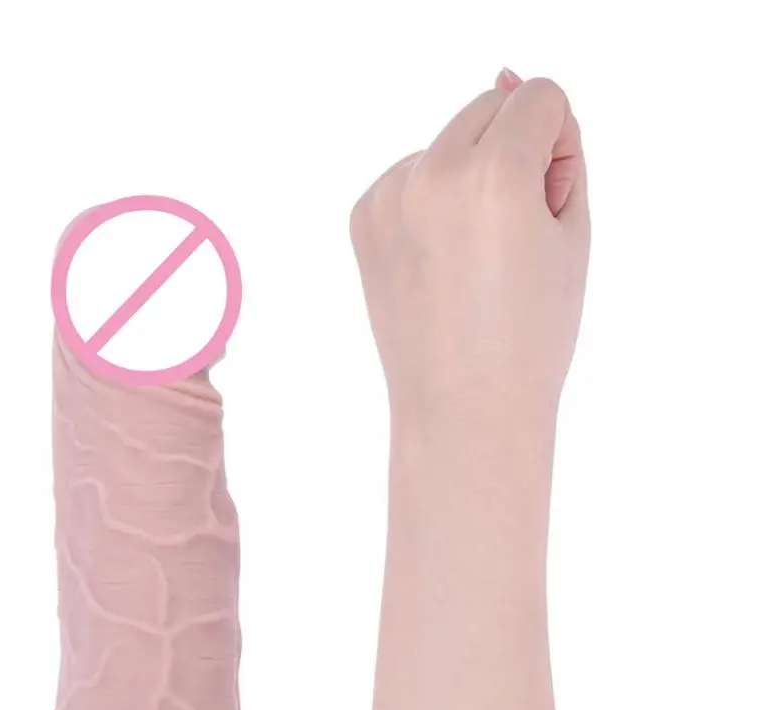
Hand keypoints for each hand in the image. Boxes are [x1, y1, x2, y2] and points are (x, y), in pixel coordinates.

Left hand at [350, 70, 589, 422]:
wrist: (463, 408)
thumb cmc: (530, 333)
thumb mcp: (572, 233)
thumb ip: (555, 145)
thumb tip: (508, 76)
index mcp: (492, 176)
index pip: (540, 95)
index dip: (560, 147)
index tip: (548, 209)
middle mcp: (431, 176)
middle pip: (489, 105)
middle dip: (514, 151)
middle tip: (515, 235)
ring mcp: (388, 197)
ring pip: (448, 139)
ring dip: (471, 173)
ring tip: (476, 256)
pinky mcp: (363, 218)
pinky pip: (412, 175)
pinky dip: (433, 198)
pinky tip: (443, 258)